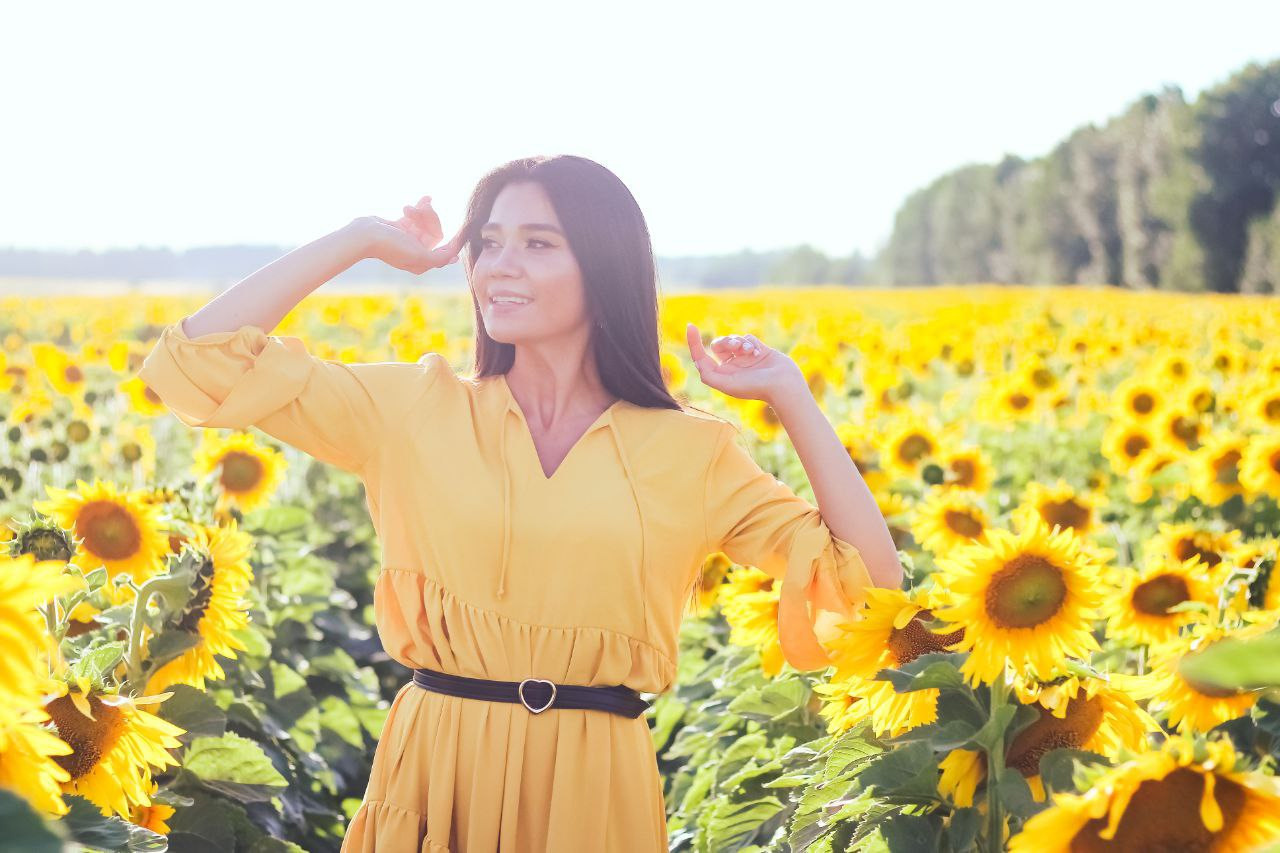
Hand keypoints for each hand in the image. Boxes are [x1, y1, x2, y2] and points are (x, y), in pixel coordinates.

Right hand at [362, 195, 466, 274]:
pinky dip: (420, 206)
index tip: (465, 227)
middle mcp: (417, 251)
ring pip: (425, 222)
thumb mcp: (419, 256)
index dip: (456, 239)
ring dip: (420, 212)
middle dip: (430, 218)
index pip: (446, 249)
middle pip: (436, 232)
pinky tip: (426, 198)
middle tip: (424, 208)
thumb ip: (439, 259)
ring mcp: (408, 238)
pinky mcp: (400, 226)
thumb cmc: (391, 246)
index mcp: (422, 262)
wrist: (364, 234)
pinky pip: (416, 215)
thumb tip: (455, 258)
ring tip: (408, 208)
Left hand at [685, 323, 806, 405]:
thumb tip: (697, 361)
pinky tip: (759, 353)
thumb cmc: (755, 387)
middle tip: (736, 347)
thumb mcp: (727, 385)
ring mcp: (745, 357)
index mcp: (722, 375)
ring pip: (734, 339)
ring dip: (740, 342)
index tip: (690, 326)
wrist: (783, 384)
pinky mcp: (758, 350)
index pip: (702, 357)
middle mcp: (732, 366)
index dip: (694, 342)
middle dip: (726, 342)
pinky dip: (752, 343)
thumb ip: (709, 375)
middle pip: (718, 344)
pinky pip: (748, 338)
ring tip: (750, 351)